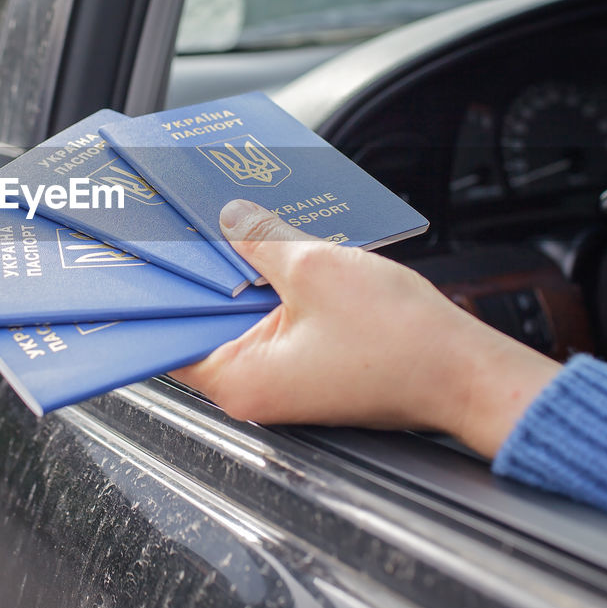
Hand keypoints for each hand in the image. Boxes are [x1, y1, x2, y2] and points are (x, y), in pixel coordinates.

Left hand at [170, 201, 560, 457]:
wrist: (466, 372)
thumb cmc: (401, 341)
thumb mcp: (316, 269)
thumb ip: (261, 240)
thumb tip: (231, 219)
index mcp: (240, 379)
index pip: (169, 335)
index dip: (156, 289)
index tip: (140, 253)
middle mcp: (254, 388)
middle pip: (208, 318)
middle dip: (203, 268)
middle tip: (185, 221)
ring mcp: (284, 379)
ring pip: (245, 314)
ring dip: (244, 271)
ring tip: (231, 223)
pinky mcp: (311, 365)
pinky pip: (277, 318)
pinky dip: (274, 284)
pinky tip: (277, 245)